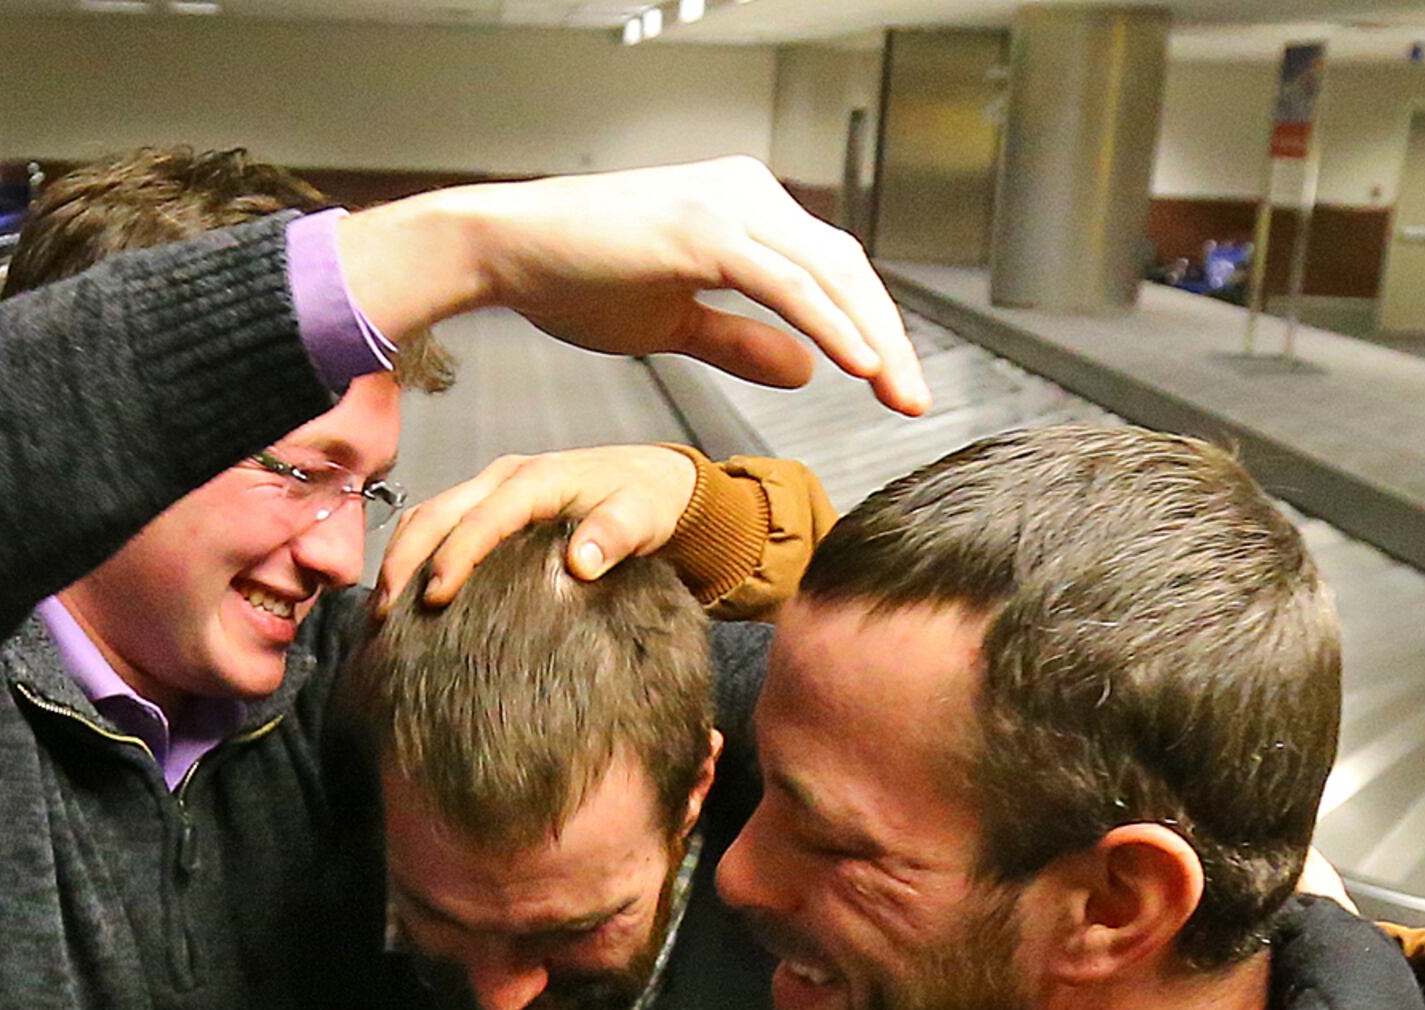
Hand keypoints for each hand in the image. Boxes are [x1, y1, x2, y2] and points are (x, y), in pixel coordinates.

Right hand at [338, 159, 928, 417]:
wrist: (508, 249)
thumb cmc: (576, 278)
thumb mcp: (675, 321)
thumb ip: (741, 341)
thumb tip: (807, 371)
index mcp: (746, 211)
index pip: (831, 273)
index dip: (870, 330)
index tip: (895, 388)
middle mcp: (749, 194)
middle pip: (846, 270)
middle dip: (888, 339)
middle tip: (915, 399)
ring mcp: (729, 205)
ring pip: (828, 275)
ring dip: (872, 337)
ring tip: (899, 391)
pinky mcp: (706, 229)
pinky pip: (786, 284)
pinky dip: (827, 324)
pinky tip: (857, 363)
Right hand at [380, 444, 699, 612]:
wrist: (648, 480)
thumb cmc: (643, 499)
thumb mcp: (642, 514)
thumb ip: (615, 535)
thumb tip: (581, 564)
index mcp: (536, 478)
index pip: (484, 516)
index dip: (456, 556)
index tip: (435, 597)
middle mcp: (502, 478)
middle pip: (436, 512)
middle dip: (405, 560)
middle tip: (385, 614)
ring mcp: (488, 490)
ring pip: (426, 517)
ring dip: (399, 560)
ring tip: (382, 613)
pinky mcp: (482, 506)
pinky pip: (434, 525)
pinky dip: (412, 557)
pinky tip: (403, 598)